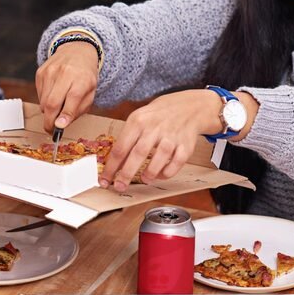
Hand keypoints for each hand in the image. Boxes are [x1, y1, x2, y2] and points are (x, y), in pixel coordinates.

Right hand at [36, 41, 98, 132]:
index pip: (72, 99)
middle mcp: (65, 73)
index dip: (64, 115)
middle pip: (52, 103)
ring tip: (58, 106)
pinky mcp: (40, 72)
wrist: (77, 52)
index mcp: (82, 79)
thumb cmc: (85, 77)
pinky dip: (45, 101)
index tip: (59, 128)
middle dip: (50, 121)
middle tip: (51, 130)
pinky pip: (39, 95)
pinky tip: (54, 94)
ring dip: (48, 111)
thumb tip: (61, 125)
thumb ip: (78, 110)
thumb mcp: (90, 94)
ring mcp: (50, 71)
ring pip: (43, 102)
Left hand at [99, 89, 221, 191]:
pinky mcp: (186, 145)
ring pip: (159, 159)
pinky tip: (160, 174)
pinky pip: (176, 163)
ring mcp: (171, 136)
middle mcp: (154, 128)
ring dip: (149, 174)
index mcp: (138, 121)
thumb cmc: (157, 116)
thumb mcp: (138, 118)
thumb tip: (112, 164)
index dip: (111, 167)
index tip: (105, 180)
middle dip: (126, 174)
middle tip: (120, 187)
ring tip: (143, 179)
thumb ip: (126, 139)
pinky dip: (167, 173)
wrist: (188, 107)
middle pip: (138, 154)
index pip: (120, 148)